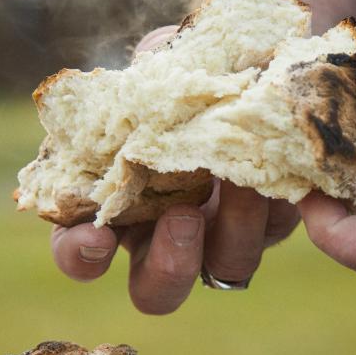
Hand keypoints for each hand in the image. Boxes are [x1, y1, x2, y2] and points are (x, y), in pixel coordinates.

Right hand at [51, 26, 299, 313]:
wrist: (245, 63)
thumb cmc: (178, 71)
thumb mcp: (153, 67)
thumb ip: (140, 81)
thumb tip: (146, 79)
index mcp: (119, 207)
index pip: (81, 252)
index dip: (80, 255)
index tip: (94, 235)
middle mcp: (166, 235)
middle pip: (157, 291)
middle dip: (168, 267)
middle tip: (181, 218)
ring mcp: (222, 232)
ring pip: (227, 270)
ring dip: (232, 234)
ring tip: (240, 181)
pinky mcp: (273, 218)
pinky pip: (275, 229)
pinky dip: (274, 204)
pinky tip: (272, 164)